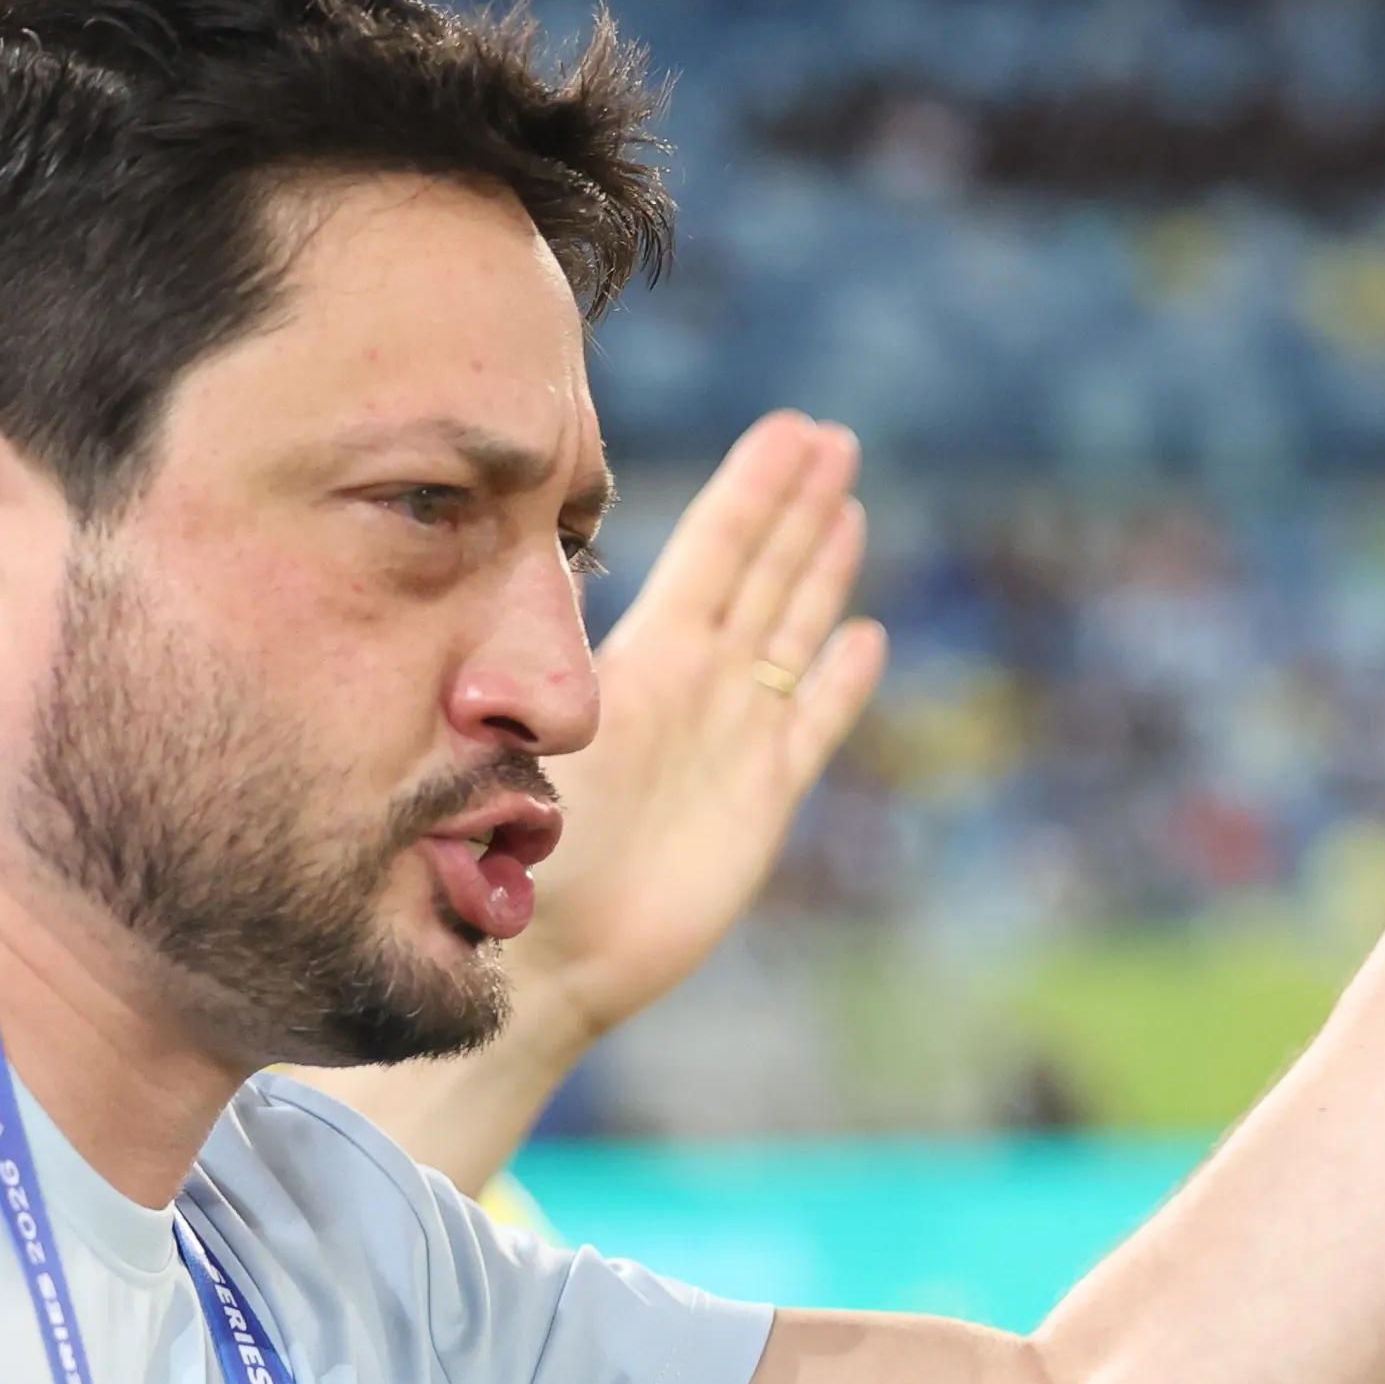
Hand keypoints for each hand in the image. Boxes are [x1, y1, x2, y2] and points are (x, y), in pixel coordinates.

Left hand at [520, 412, 887, 1037]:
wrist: (551, 956)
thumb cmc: (521, 859)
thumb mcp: (526, 755)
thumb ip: (543, 692)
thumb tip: (523, 634)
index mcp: (647, 662)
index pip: (716, 551)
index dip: (758, 489)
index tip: (793, 428)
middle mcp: (696, 687)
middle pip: (764, 572)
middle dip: (799, 504)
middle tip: (835, 438)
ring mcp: (732, 738)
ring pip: (790, 631)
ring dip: (820, 569)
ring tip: (847, 504)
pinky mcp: (761, 801)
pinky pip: (812, 725)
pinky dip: (840, 684)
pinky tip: (864, 640)